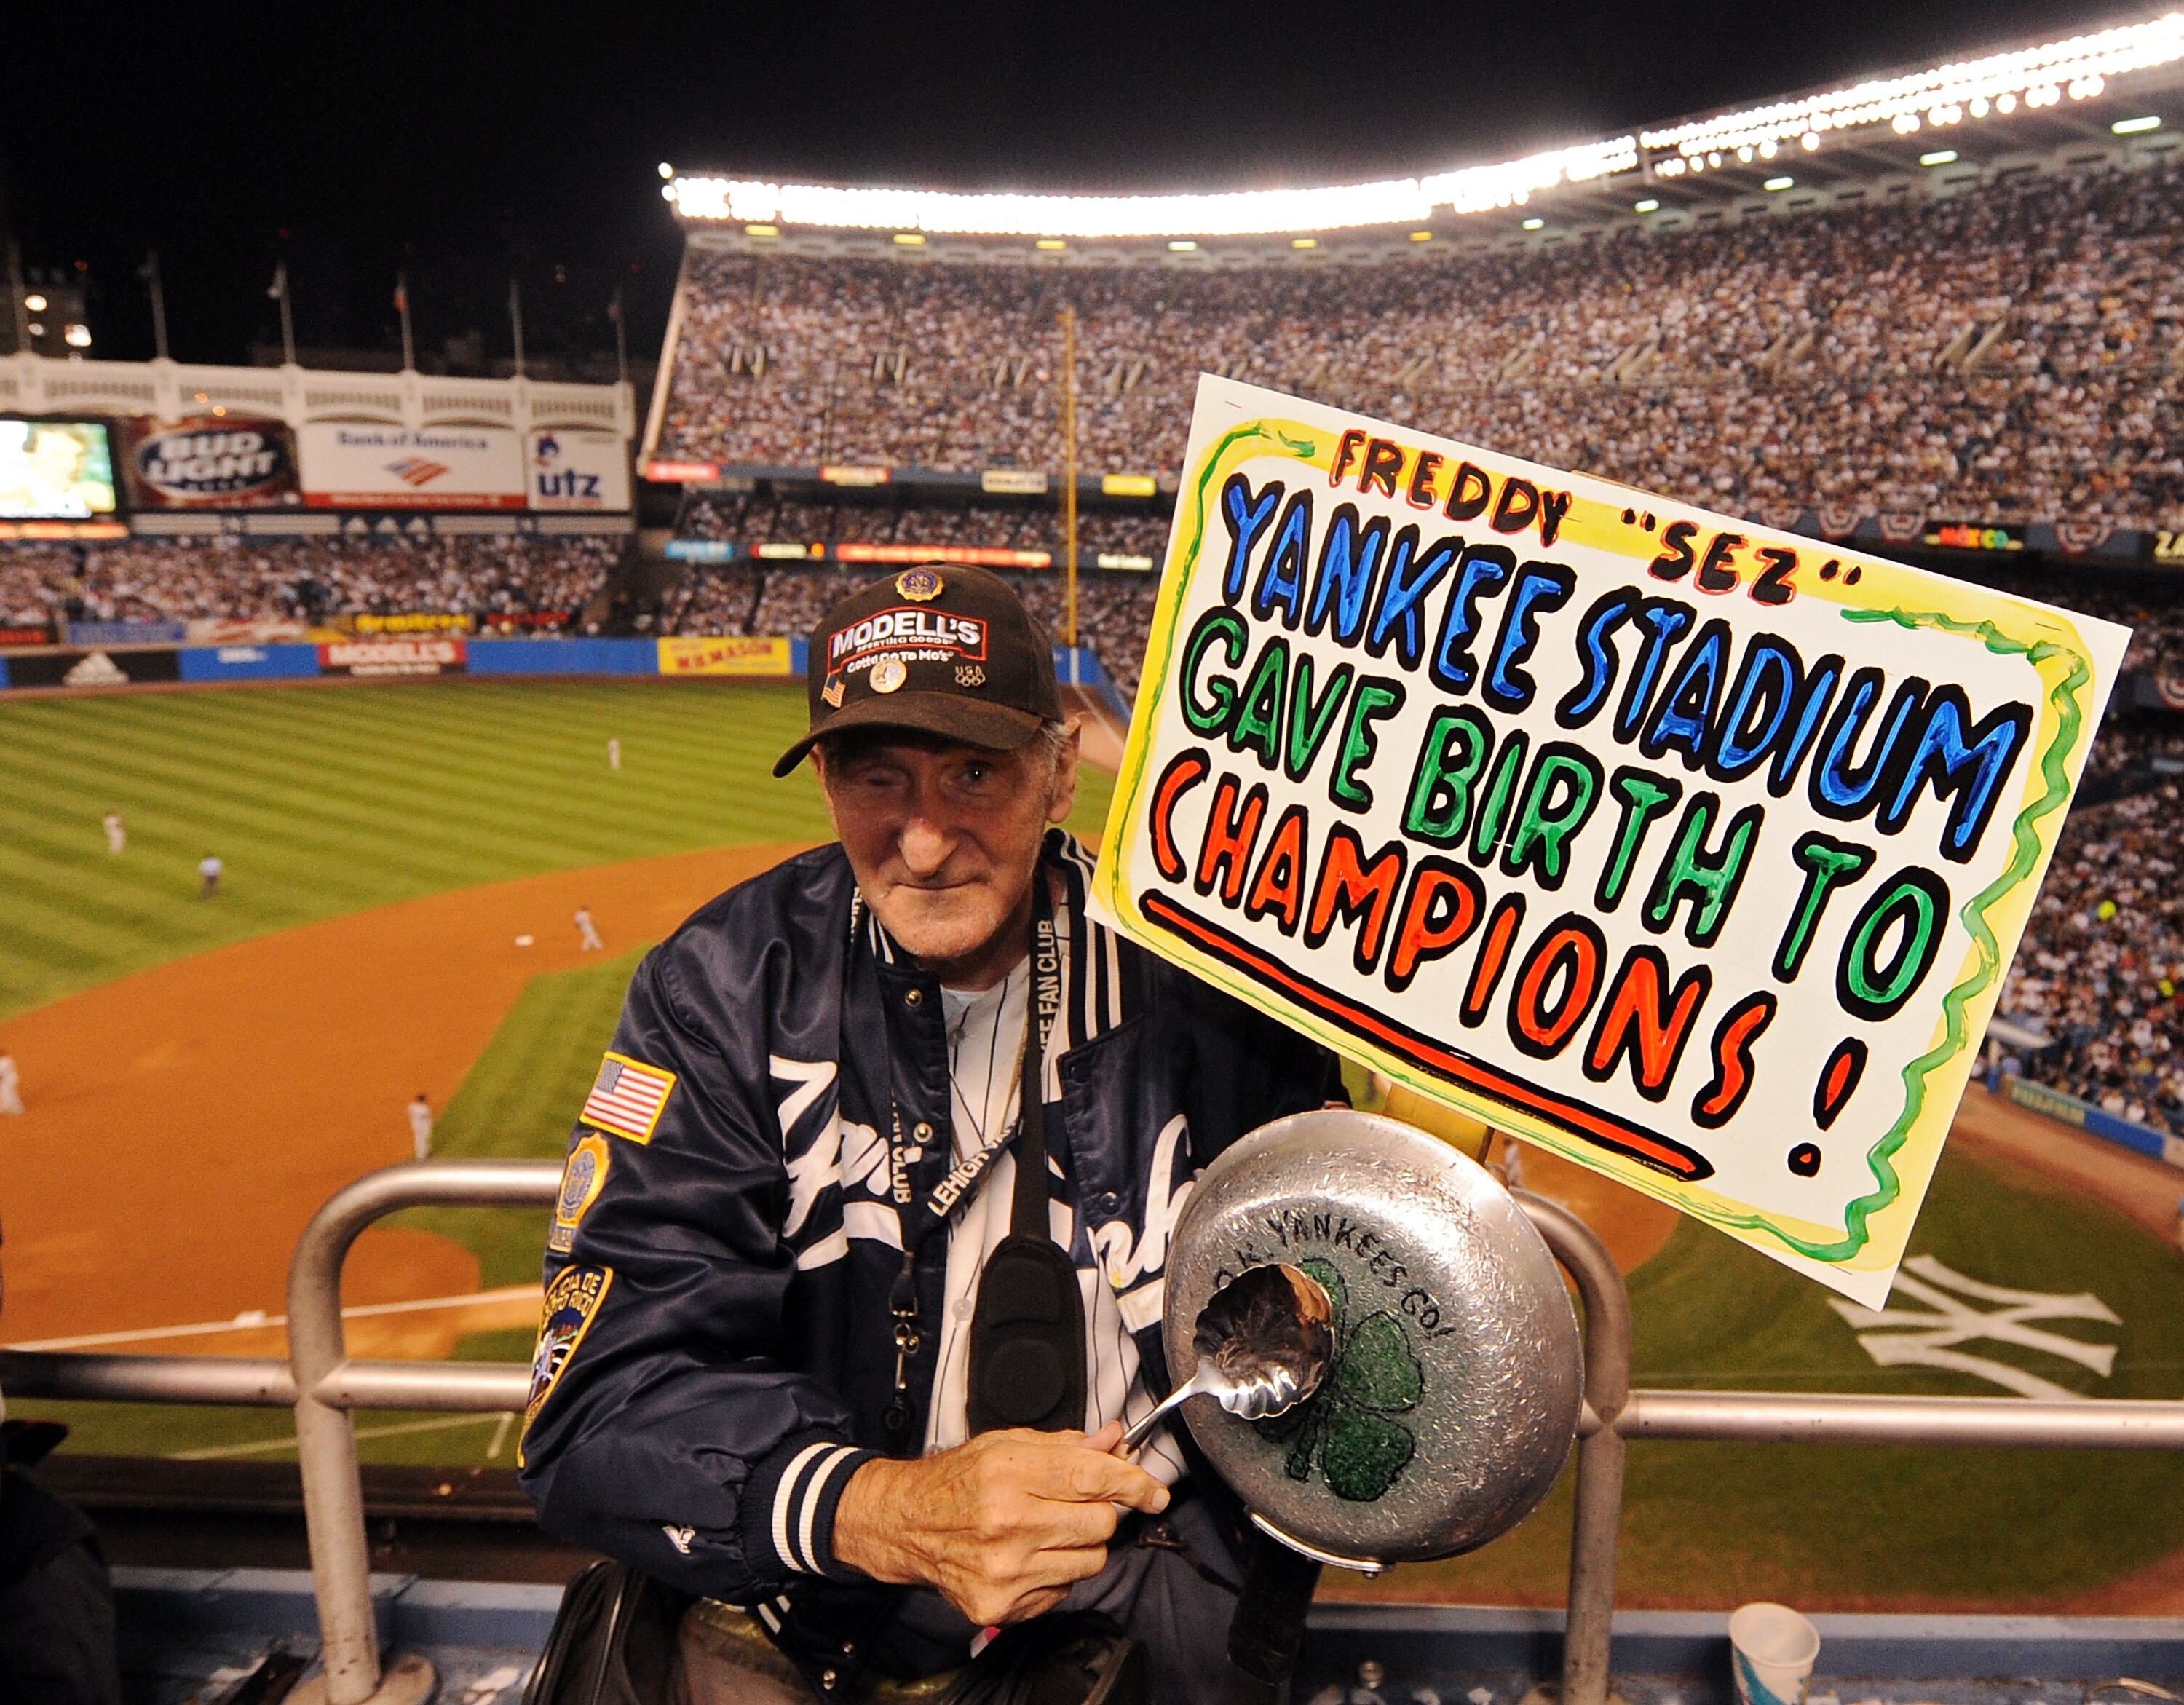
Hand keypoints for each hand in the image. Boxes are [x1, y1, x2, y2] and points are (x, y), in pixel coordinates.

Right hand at [833, 1421, 1167, 1625]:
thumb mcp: (1007, 1444)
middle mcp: (1007, 1523)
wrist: (906, 1524)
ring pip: (1091, 1562)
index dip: (1133, 1483)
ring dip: (1081, 1545)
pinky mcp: (1000, 1604)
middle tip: (1076, 1504)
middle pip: (1100, 1524)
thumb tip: (1114, 1441)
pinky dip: (1056, 1572)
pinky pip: (1063, 1590)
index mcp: (1009, 1473)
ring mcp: (1004, 1570)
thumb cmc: (956, 1480)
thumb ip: (1066, 1445)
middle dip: (1100, 1512)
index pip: (1093, 1478)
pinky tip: (1028, 1555)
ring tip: (1046, 1529)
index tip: (1154, 1492)